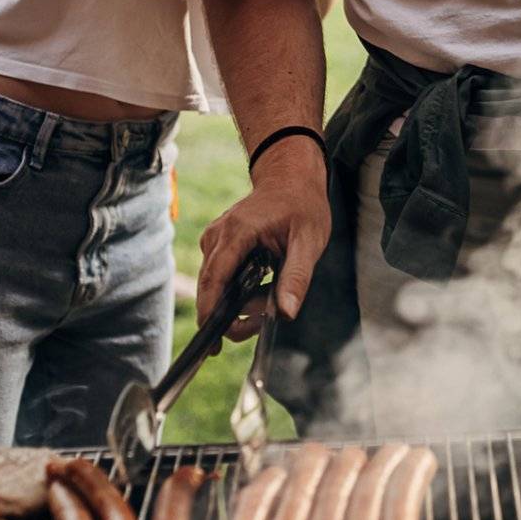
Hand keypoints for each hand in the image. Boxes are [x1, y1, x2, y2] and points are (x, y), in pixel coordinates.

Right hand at [197, 138, 329, 338]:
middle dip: (231, 315)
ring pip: (215, 285)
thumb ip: (296, 277)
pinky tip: (261, 286)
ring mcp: (214, 239)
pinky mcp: (217, 245)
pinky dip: (237, 290)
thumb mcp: (309, 242)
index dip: (211, 312)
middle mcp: (218, 235)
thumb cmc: (302, 206)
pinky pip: (220, 277)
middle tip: (260, 324)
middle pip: (210, 288)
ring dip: (238, 302)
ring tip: (269, 300)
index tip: (214, 341)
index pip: (214, 279)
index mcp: (237, 232)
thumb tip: (285, 313)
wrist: (291, 178)